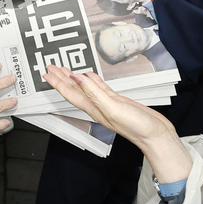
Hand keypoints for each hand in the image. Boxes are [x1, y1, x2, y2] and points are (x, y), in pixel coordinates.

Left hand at [44, 67, 191, 181]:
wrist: (156, 137)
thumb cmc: (136, 127)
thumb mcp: (112, 107)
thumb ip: (94, 92)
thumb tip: (76, 77)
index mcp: (93, 108)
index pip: (70, 93)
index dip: (57, 82)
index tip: (46, 72)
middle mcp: (97, 106)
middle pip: (74, 90)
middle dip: (61, 79)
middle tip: (50, 67)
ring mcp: (107, 104)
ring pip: (86, 88)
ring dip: (74, 78)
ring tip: (65, 69)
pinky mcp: (117, 101)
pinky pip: (101, 88)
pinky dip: (93, 80)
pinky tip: (90, 75)